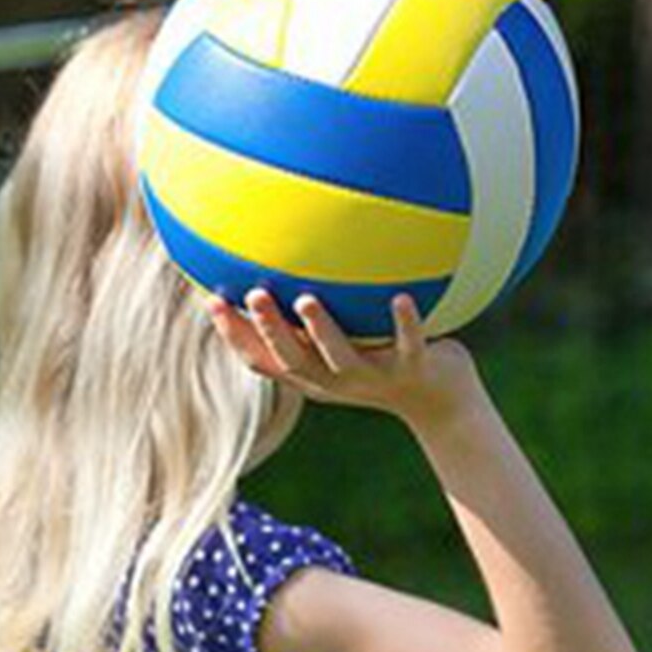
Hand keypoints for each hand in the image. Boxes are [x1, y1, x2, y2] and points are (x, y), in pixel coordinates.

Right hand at [206, 287, 483, 427]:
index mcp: (313, 373)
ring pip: (341, 359)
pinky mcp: (414, 370)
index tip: (211, 301)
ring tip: (306, 300)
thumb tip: (290, 251)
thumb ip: (315, 310)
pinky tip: (402, 297)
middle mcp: (337, 380)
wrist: (440, 400)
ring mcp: (374, 377)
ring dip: (322, 330)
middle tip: (253, 294)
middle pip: (293, 360)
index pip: (265, 359)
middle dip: (269, 329)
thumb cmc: (386, 358)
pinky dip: (404, 323)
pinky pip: (408, 345)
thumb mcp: (347, 340)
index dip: (236, 334)